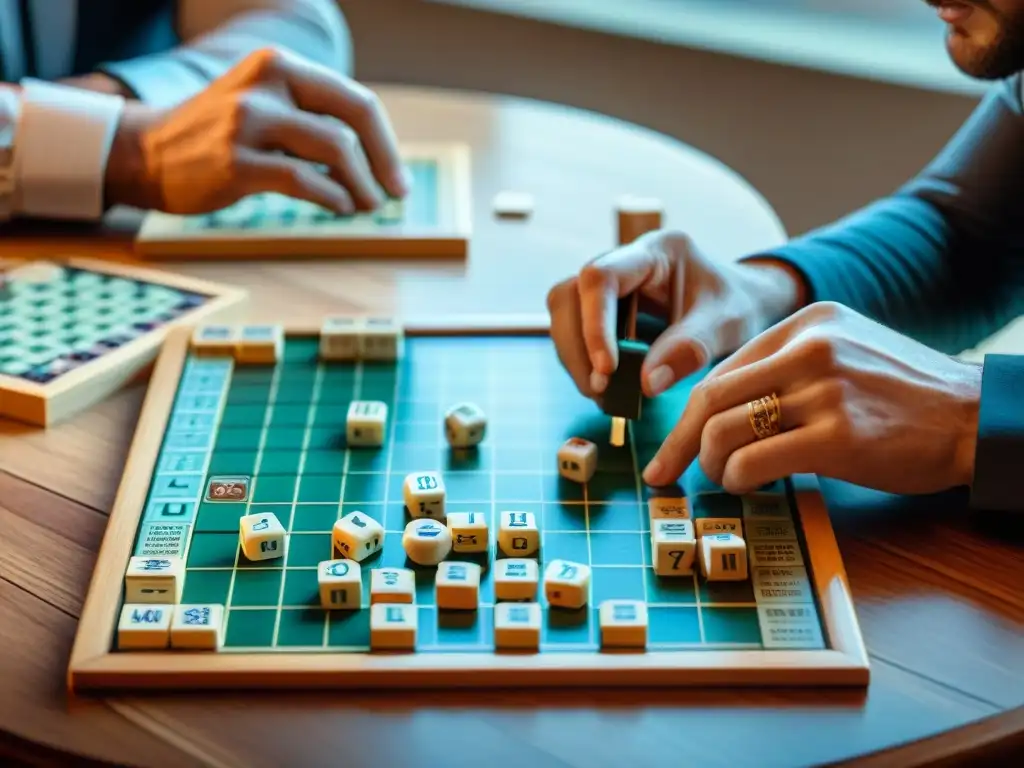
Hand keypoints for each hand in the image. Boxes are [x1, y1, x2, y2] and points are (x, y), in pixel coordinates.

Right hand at [105, 48, 409, 213]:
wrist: (145, 152)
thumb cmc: (219, 136)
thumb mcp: (266, 106)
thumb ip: (313, 119)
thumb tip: (378, 161)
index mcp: (280, 66)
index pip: (355, 99)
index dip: (386, 142)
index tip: (397, 177)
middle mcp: (266, 84)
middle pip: (354, 117)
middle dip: (385, 161)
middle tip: (395, 194)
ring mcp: (247, 121)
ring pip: (335, 148)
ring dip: (361, 185)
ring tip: (366, 206)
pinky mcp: (234, 162)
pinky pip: (303, 181)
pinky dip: (332, 198)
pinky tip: (339, 208)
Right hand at [546, 228, 804, 399]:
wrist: (744, 301)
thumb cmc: (739, 304)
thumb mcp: (727, 325)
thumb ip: (690, 349)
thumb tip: (646, 384)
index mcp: (656, 251)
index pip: (601, 277)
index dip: (594, 324)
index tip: (607, 370)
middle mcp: (624, 261)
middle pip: (570, 295)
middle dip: (577, 347)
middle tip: (599, 390)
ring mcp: (610, 284)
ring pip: (565, 314)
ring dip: (574, 357)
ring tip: (601, 394)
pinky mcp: (604, 307)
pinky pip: (575, 331)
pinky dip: (583, 361)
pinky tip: (604, 387)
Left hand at [641, 301, 982, 494]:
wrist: (975, 416)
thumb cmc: (905, 395)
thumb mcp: (845, 352)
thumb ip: (786, 367)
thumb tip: (720, 409)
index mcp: (807, 323)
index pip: (722, 369)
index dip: (687, 412)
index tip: (672, 444)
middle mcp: (810, 348)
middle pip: (709, 396)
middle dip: (679, 441)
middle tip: (664, 473)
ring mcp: (823, 390)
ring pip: (724, 429)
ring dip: (711, 464)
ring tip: (725, 479)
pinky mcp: (837, 436)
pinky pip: (754, 460)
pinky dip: (737, 479)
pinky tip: (749, 486)